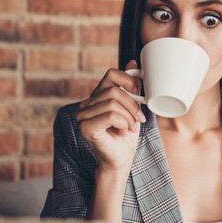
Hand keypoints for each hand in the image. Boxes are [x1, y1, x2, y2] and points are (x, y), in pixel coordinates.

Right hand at [76, 60, 145, 174]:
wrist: (121, 160)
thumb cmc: (126, 136)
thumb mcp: (131, 108)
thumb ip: (130, 87)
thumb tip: (134, 62)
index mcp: (96, 97)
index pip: (111, 74)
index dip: (128, 80)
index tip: (139, 93)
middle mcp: (86, 104)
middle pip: (114, 90)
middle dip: (132, 105)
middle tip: (139, 119)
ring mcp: (82, 116)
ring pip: (113, 103)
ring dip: (129, 116)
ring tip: (131, 127)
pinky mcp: (85, 127)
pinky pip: (111, 115)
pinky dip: (123, 123)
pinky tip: (123, 131)